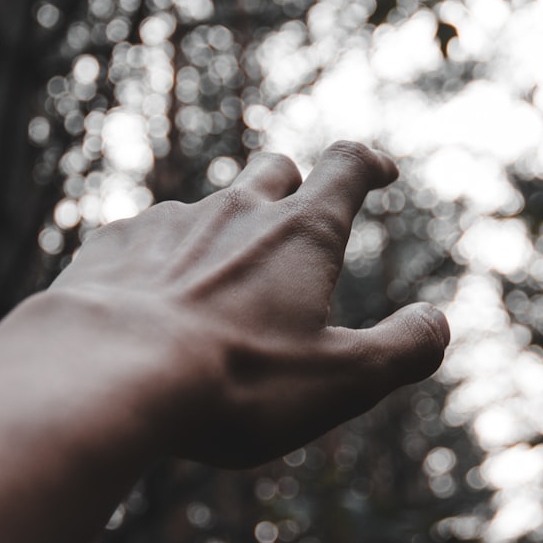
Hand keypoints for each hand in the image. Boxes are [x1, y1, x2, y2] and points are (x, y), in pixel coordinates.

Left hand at [45, 141, 449, 466]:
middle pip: (274, 169)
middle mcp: (236, 210)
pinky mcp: (113, 245)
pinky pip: (145, 238)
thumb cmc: (234, 380)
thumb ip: (402, 350)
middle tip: (295, 220)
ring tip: (216, 290)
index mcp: (300, 233)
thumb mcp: (341, 380)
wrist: (104, 373)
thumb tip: (438, 322)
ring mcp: (169, 223)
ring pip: (207, 207)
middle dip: (292, 185)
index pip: (346, 166)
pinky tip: (152, 303)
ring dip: (222, 233)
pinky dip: (161, 260)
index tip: (379, 168)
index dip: (367, 162)